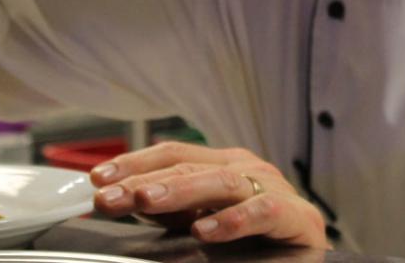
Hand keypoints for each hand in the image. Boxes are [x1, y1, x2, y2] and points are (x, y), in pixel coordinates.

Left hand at [90, 141, 329, 248]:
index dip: (132, 163)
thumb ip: (169, 210)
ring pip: (221, 182)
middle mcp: (245, 169)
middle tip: (108, 194)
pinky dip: (232, 220)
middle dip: (142, 180)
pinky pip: (263, 213)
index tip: (97, 178)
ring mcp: (272, 189)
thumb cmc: (255, 241)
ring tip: (145, 200)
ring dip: (179, 190)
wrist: (308, 261)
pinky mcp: (298, 218)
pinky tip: (205, 229)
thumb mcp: (202, 220)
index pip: (171, 154)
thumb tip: (122, 199)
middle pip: (188, 165)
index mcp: (221, 164)